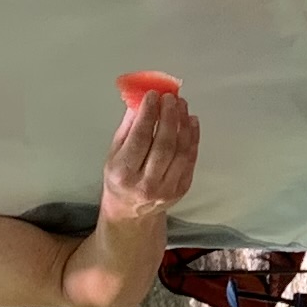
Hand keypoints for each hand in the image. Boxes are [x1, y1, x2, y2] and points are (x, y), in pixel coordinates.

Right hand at [102, 86, 199, 219]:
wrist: (130, 211)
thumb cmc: (120, 178)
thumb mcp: (114, 154)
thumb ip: (127, 128)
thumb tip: (140, 101)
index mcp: (124, 173)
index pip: (139, 139)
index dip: (148, 114)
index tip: (153, 95)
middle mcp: (146, 183)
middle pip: (163, 145)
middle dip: (169, 116)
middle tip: (170, 97)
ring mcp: (166, 189)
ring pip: (180, 151)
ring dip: (183, 124)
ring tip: (181, 105)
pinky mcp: (181, 189)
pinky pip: (191, 159)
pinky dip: (193, 137)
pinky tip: (191, 121)